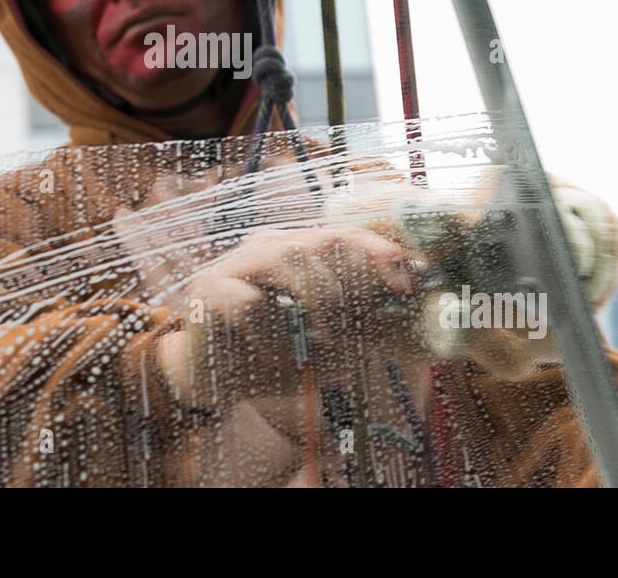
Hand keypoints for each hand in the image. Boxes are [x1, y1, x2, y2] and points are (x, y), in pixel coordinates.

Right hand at [156, 226, 431, 409]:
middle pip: (322, 240)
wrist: (216, 382)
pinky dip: (272, 336)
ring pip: (290, 256)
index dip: (381, 254)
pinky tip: (276, 358)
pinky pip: (250, 303)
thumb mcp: (330, 347)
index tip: (408, 285)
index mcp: (301, 251)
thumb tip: (400, 314)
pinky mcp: (209, 288)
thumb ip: (361, 327)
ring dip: (317, 305)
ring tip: (321, 344)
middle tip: (353, 333)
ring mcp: (237, 262)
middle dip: (349, 287)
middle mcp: (271, 245)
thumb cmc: (277, 358)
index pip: (347, 235)